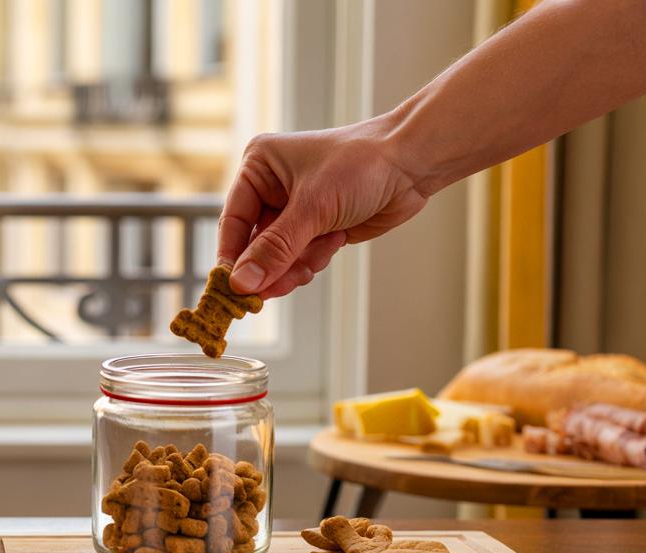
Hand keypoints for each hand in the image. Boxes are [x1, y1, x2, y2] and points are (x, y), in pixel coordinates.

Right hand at [218, 121, 430, 297]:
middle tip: (268, 295)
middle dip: (269, 267)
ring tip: (316, 258)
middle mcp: (272, 187)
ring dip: (295, 265)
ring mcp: (294, 208)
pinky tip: (333, 244)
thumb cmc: (362, 165)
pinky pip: (300, 257)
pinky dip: (313, 260)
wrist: (413, 163)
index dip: (232, 257)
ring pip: (278, 256)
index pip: (233, 221)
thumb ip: (275, 249)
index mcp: (259, 167)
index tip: (232, 289)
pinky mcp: (316, 226)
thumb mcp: (313, 208)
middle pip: (255, 244)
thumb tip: (242, 284)